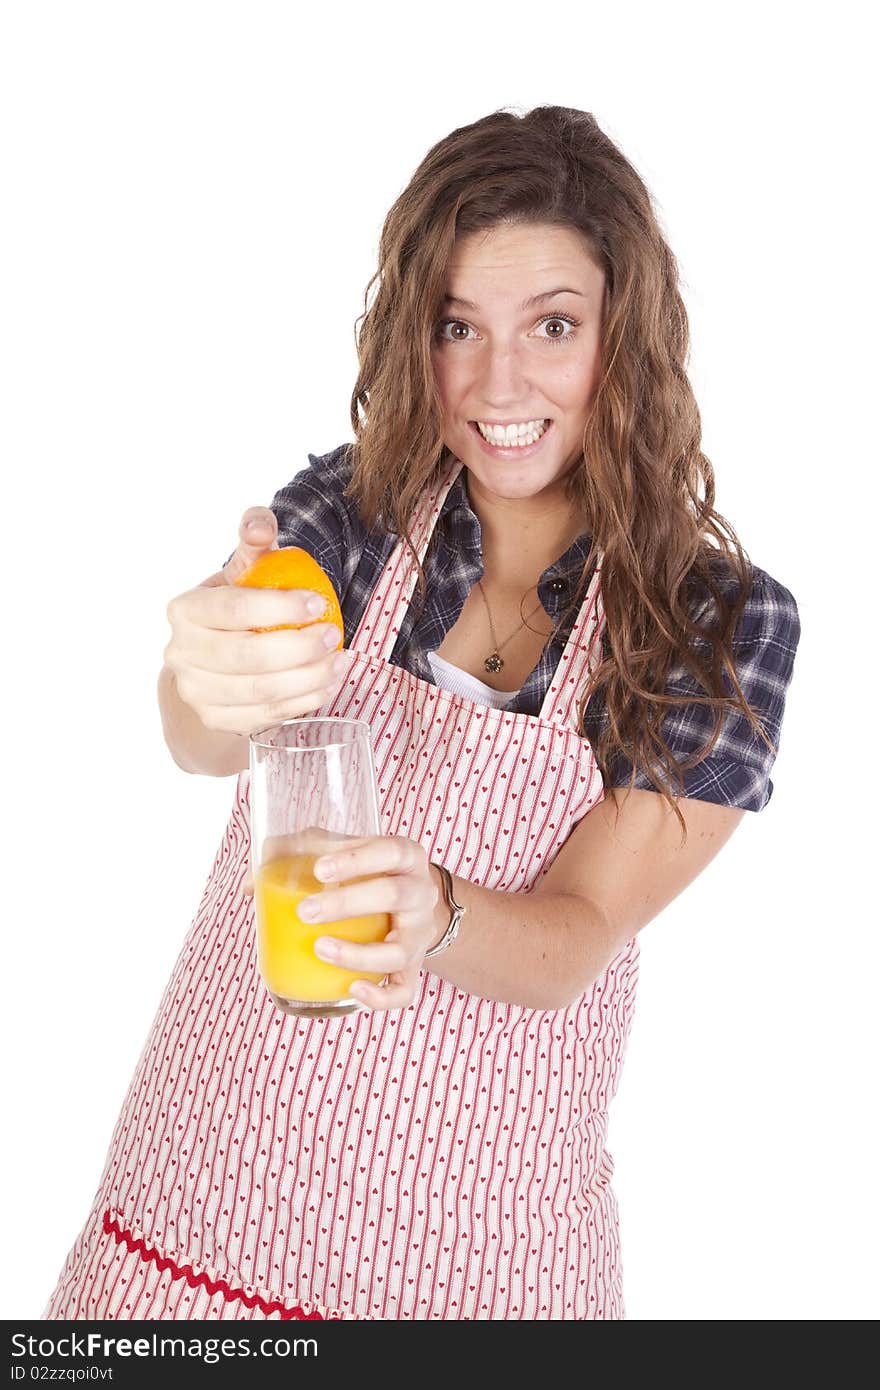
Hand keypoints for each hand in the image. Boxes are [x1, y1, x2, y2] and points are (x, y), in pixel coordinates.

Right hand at [162, 508, 348, 736]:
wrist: (212, 662)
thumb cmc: (236, 608)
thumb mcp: (243, 570)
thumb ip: (254, 541)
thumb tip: (260, 525)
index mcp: (185, 610)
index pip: (233, 609)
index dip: (279, 608)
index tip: (317, 603)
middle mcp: (181, 653)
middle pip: (247, 656)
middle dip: (299, 647)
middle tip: (333, 635)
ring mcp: (196, 692)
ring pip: (260, 691)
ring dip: (309, 678)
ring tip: (340, 661)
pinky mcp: (216, 720)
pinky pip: (266, 715)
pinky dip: (304, 702)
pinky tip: (327, 685)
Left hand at [243, 835, 441, 1012]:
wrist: (409, 904)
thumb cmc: (367, 872)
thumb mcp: (343, 852)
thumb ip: (298, 853)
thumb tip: (250, 884)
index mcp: (406, 857)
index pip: (390, 851)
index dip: (357, 859)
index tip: (319, 869)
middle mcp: (420, 893)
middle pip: (394, 895)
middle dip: (347, 904)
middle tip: (306, 911)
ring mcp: (419, 935)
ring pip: (400, 951)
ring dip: (358, 954)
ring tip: (320, 948)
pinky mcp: (414, 968)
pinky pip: (405, 991)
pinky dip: (381, 996)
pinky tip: (352, 989)